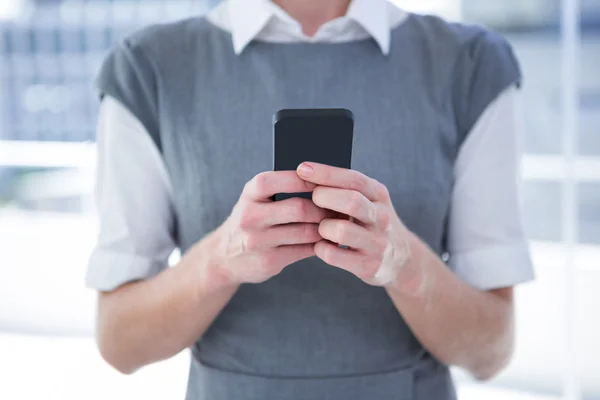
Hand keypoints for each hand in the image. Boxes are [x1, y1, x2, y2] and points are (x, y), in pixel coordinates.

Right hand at [205, 171, 328, 287]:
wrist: (224, 256)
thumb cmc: (252, 219)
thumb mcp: (256, 198)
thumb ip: (282, 188)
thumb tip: (325, 180)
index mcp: (251, 193)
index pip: (284, 180)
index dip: (310, 181)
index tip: (328, 183)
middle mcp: (251, 216)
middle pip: (299, 209)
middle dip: (323, 209)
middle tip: (339, 208)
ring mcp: (258, 241)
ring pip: (305, 232)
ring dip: (326, 229)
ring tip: (337, 224)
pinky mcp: (268, 261)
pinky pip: (304, 251)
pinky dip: (320, 245)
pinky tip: (327, 240)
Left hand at [296, 162, 413, 287]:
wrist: (402, 259)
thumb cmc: (372, 223)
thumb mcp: (368, 200)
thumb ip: (344, 188)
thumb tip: (305, 173)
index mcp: (379, 195)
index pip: (353, 179)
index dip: (326, 173)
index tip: (302, 168)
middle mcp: (381, 217)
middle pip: (351, 202)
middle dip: (324, 197)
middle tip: (313, 199)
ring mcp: (376, 243)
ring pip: (341, 231)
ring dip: (323, 227)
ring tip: (322, 228)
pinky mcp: (368, 265)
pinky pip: (333, 255)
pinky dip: (321, 248)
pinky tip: (322, 245)